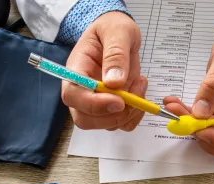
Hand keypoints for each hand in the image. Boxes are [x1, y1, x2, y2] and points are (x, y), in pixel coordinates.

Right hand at [61, 12, 147, 131]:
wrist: (118, 33)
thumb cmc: (112, 28)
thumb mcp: (118, 31)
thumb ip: (116, 54)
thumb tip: (114, 82)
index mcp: (76, 70)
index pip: (73, 96)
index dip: (94, 105)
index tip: (119, 101)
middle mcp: (82, 91)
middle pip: (85, 119)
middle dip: (114, 115)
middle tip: (135, 94)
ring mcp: (97, 102)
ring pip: (107, 125)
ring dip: (130, 112)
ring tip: (140, 84)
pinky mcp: (112, 108)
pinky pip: (122, 124)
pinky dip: (135, 115)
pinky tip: (140, 93)